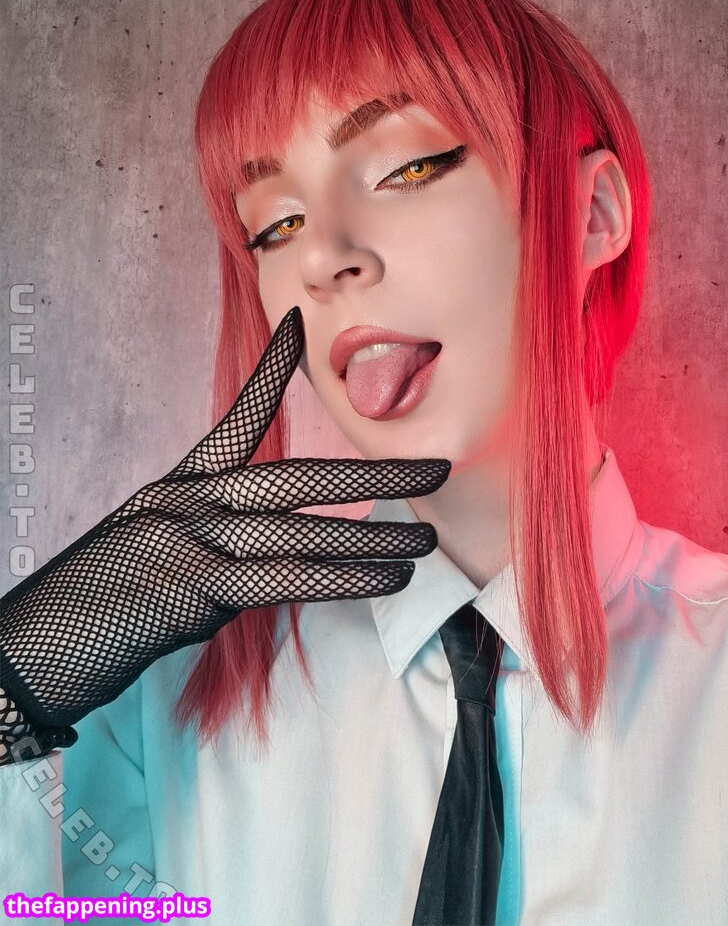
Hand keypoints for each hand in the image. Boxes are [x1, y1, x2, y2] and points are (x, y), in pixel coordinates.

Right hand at [0, 307, 450, 729]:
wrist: (31, 651)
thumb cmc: (91, 605)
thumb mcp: (149, 552)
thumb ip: (209, 539)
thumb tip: (266, 552)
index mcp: (176, 487)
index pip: (235, 419)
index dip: (270, 372)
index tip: (295, 326)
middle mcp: (186, 502)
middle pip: (295, 476)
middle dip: (373, 472)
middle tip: (436, 467)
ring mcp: (188, 542)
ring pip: (301, 531)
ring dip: (373, 538)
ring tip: (428, 539)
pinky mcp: (192, 591)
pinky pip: (286, 579)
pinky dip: (345, 577)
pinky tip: (389, 578)